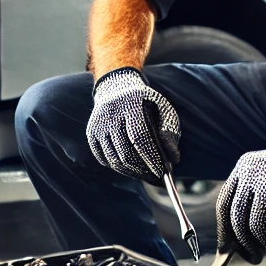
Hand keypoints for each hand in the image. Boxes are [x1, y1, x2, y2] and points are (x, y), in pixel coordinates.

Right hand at [86, 68, 179, 184]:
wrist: (116, 86)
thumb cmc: (145, 101)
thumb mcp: (163, 108)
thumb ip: (170, 131)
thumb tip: (174, 159)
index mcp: (130, 104)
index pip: (139, 137)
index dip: (150, 157)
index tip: (161, 173)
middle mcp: (110, 114)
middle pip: (124, 152)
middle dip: (141, 169)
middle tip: (155, 178)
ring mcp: (98, 124)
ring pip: (113, 159)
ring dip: (131, 171)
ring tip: (145, 174)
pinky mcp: (91, 133)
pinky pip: (103, 158)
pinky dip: (117, 166)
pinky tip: (130, 167)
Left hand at [216, 126, 265, 263]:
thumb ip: (253, 205)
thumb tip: (235, 245)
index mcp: (244, 167)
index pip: (224, 204)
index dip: (224, 231)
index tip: (227, 250)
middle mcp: (252, 171)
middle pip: (238, 218)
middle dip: (246, 245)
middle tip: (256, 259)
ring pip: (257, 226)